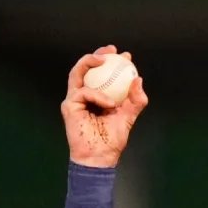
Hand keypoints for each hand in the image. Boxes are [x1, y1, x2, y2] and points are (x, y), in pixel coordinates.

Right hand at [61, 46, 148, 168]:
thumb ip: (135, 100)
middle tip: (112, 50)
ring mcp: (75, 99)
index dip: (112, 62)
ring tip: (104, 60)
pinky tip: (110, 103)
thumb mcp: (128, 116)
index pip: (102, 75)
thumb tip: (138, 80)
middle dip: (97, 54)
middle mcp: (84, 95)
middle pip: (86, 68)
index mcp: (98, 96)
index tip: (126, 56)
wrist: (100, 156)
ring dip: (90, 62)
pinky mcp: (69, 105)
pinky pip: (83, 91)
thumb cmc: (112, 139)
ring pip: (78, 73)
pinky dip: (98, 95)